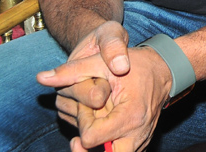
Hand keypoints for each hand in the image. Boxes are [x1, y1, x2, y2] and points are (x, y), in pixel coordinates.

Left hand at [38, 40, 171, 150]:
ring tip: (88, 135)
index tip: (87, 107)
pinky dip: (108, 149)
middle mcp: (138, 133)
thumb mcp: (102, 63)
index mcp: (130, 115)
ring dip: (97, 149)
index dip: (82, 122)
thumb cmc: (136, 64)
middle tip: (80, 137)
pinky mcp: (140, 142)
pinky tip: (100, 136)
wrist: (164, 69)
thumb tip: (41, 78)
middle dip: (86, 149)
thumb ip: (71, 71)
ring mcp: (141, 140)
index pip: (91, 137)